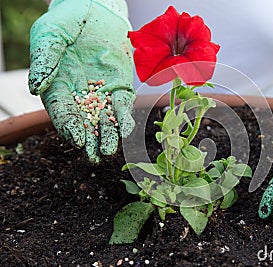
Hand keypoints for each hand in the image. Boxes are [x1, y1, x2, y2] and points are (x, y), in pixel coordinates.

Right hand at [29, 0, 134, 162]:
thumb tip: (36, 87)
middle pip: (84, 123)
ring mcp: (102, 92)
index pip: (62, 112)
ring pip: (105, 120)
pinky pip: (123, 105)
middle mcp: (80, 95)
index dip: (68, 127)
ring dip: (107, 136)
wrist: (96, 10)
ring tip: (109, 150)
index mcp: (58, 87)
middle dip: (89, 141)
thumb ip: (44, 60)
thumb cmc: (67, 21)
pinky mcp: (120, 86)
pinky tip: (125, 130)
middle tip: (94, 157)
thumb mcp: (49, 36)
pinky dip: (124, 118)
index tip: (76, 140)